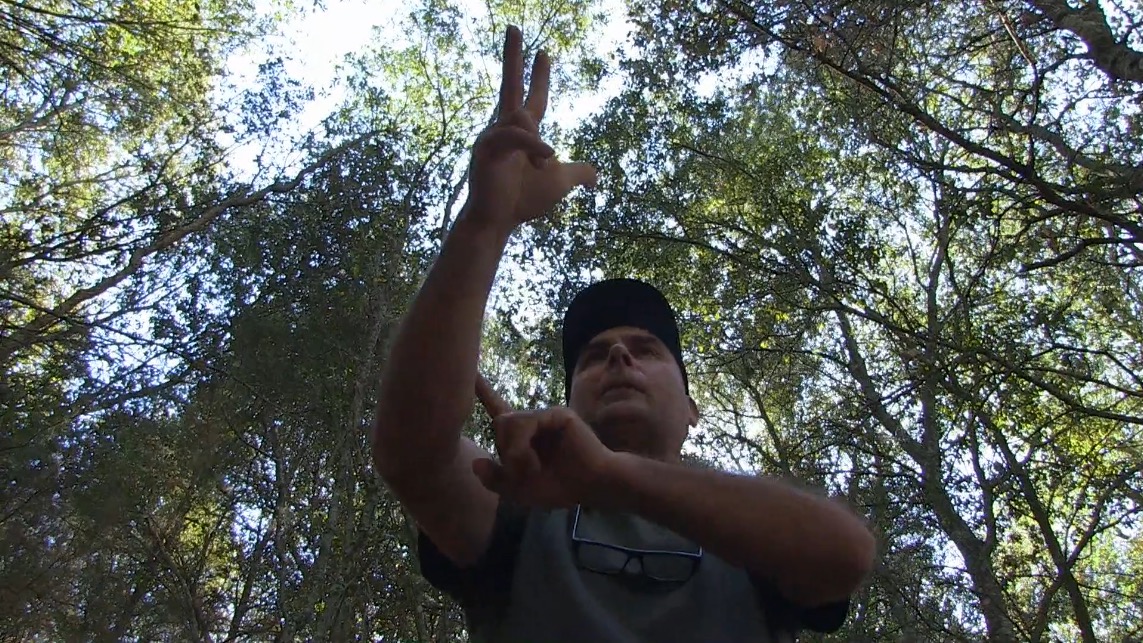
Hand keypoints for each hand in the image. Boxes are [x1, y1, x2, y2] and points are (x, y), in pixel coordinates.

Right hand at [463, 25, 597, 235]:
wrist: (499, 221)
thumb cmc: (522, 200)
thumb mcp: (560, 183)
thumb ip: (578, 174)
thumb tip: (596, 176)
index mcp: (522, 133)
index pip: (533, 98)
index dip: (539, 77)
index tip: (544, 53)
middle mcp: (505, 128)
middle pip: (510, 84)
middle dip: (513, 56)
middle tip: (514, 28)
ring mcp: (493, 136)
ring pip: (522, 117)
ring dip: (538, 143)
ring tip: (541, 166)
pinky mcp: (486, 147)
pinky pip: (515, 134)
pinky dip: (534, 144)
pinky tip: (545, 158)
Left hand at [473, 373, 615, 508]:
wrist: (591, 486)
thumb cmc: (559, 487)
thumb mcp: (518, 490)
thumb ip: (495, 479)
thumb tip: (474, 463)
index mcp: (523, 435)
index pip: (498, 409)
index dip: (484, 391)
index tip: (471, 374)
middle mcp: (533, 421)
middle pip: (500, 423)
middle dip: (505, 452)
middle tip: (522, 473)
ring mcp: (545, 416)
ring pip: (509, 423)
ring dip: (513, 452)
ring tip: (532, 469)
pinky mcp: (557, 415)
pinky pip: (525, 423)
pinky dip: (522, 448)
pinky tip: (534, 464)